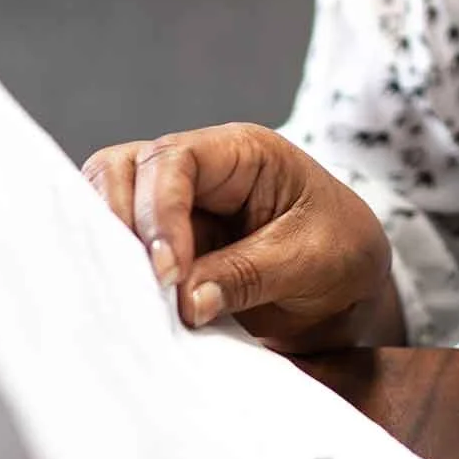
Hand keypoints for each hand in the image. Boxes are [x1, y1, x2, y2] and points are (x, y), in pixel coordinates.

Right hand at [82, 123, 405, 351]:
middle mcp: (199, 170)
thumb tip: (185, 300)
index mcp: (242, 153)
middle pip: (123, 171)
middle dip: (119, 226)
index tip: (168, 273)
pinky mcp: (164, 245)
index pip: (176, 159)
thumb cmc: (341, 252)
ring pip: (107, 204)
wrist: (350, 287)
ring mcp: (175, 206)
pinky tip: (123, 306)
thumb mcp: (310, 262)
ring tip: (127, 298)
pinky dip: (114, 272)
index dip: (160, 211)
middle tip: (139, 288)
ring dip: (108, 249)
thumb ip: (248, 274)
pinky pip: (119, 248)